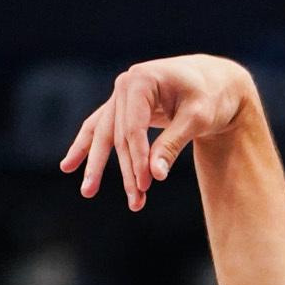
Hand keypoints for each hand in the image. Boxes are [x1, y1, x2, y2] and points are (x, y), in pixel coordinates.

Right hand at [60, 54, 257, 210]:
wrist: (215, 82)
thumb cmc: (210, 96)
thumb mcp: (197, 119)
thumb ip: (173, 145)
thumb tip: (155, 175)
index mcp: (141, 80)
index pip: (133, 127)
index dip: (138, 158)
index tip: (147, 185)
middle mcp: (125, 85)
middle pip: (117, 135)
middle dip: (125, 171)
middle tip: (135, 203)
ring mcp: (120, 95)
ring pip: (106, 135)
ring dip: (99, 166)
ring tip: (88, 192)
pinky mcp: (123, 107)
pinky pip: (100, 128)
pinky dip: (86, 146)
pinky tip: (68, 166)